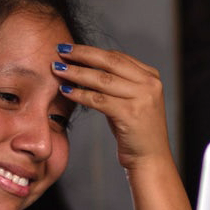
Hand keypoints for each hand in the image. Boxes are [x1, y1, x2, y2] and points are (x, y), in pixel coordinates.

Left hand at [52, 44, 171, 170]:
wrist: (150, 159)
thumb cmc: (135, 130)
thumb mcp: (130, 101)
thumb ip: (117, 83)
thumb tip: (85, 66)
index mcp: (151, 76)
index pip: (117, 57)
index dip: (92, 51)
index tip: (71, 50)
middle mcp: (150, 84)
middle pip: (109, 62)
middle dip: (82, 55)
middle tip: (61, 51)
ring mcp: (142, 98)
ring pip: (102, 79)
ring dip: (76, 73)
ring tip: (58, 69)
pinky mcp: (130, 114)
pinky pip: (98, 99)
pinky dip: (79, 94)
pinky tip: (65, 90)